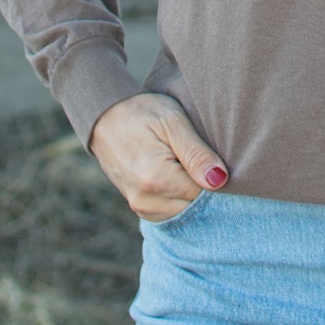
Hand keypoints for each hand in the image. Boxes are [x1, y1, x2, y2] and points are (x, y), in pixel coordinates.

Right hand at [87, 92, 228, 222]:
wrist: (105, 117)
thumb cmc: (141, 113)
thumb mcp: (173, 122)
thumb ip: (196, 153)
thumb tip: (219, 180)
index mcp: (156, 179)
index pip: (204, 193)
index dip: (215, 176)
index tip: (213, 155)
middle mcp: (146, 201)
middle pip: (194, 206)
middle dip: (204, 186)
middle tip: (199, 155)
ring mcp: (140, 207)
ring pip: (184, 211)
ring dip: (191, 192)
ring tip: (185, 161)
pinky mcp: (138, 207)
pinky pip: (170, 211)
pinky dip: (179, 197)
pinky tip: (178, 174)